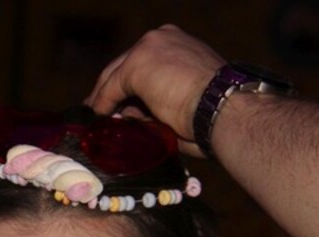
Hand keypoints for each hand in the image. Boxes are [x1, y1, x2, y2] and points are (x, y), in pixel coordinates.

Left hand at [85, 25, 224, 156]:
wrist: (222, 107)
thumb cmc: (214, 113)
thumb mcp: (185, 101)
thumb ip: (155, 104)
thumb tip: (128, 113)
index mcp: (178, 43)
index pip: (145, 60)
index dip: (129, 81)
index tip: (120, 99)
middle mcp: (162, 38)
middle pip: (126, 63)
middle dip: (111, 87)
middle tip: (99, 106)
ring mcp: (148, 48)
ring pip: (116, 74)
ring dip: (104, 96)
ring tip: (96, 114)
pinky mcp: (136, 66)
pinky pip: (111, 88)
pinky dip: (103, 103)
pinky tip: (98, 116)